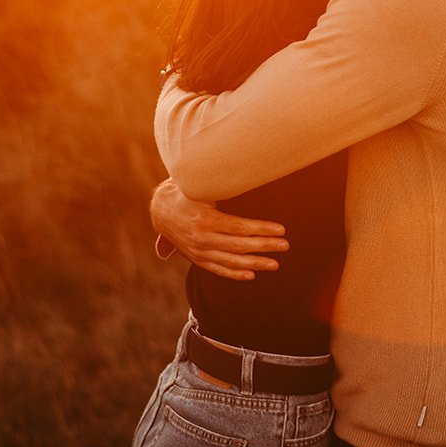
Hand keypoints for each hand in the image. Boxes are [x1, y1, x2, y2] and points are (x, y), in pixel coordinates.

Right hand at [149, 179, 288, 280]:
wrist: (161, 210)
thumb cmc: (188, 192)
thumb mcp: (203, 187)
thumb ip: (222, 186)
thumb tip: (246, 171)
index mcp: (205, 219)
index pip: (239, 227)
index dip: (262, 229)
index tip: (281, 230)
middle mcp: (202, 238)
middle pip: (239, 245)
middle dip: (265, 246)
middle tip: (285, 246)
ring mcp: (199, 251)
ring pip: (231, 261)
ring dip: (255, 263)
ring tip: (275, 264)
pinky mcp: (197, 259)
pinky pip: (218, 270)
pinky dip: (235, 274)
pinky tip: (251, 275)